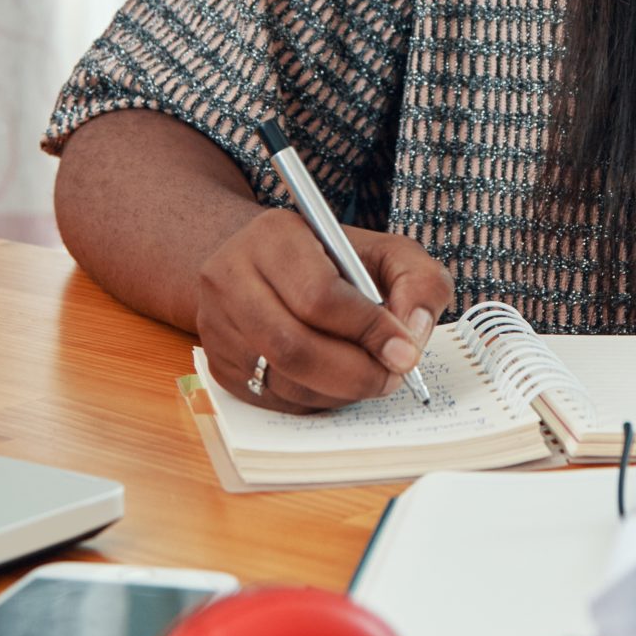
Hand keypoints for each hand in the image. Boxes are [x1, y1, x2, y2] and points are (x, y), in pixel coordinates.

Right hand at [196, 210, 455, 412]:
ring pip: (285, 380)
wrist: (263, 264)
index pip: (320, 297)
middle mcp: (231, 279)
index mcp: (272, 237)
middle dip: (357, 372)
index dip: (368, 331)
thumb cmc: (332, 260)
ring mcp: (218, 325)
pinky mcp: (219, 364)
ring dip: (340, 390)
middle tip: (394, 376)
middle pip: (295, 347)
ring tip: (371, 375)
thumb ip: (417, 281)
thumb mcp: (384, 251)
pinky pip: (274, 398)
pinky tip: (337, 379)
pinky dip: (317, 398)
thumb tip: (413, 333)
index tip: (407, 352)